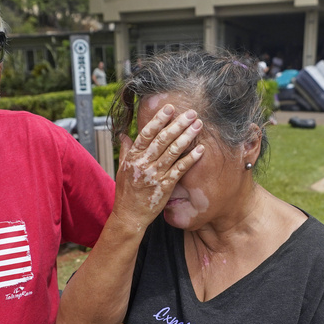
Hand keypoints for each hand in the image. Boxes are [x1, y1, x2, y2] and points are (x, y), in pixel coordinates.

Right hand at [113, 104, 202, 226]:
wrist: (129, 215)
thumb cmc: (126, 192)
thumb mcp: (123, 169)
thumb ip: (126, 150)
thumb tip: (124, 134)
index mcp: (133, 157)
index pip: (146, 134)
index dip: (158, 120)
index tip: (170, 108)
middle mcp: (144, 163)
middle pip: (162, 139)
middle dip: (178, 124)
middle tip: (191, 112)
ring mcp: (155, 175)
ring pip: (173, 152)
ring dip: (187, 136)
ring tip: (198, 125)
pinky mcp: (165, 186)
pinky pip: (180, 169)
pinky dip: (191, 158)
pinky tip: (200, 149)